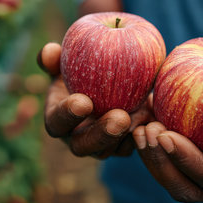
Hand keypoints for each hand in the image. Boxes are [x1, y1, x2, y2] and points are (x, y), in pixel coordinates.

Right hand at [38, 42, 153, 157]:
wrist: (110, 82)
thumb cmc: (81, 70)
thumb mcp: (67, 60)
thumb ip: (55, 57)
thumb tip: (49, 51)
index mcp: (58, 119)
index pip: (56, 122)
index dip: (67, 114)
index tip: (84, 101)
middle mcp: (76, 138)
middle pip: (83, 146)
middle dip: (102, 134)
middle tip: (120, 117)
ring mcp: (100, 146)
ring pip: (111, 150)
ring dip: (126, 135)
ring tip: (142, 114)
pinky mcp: (122, 146)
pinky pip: (131, 147)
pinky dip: (142, 134)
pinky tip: (154, 119)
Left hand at [132, 91, 202, 201]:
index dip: (188, 161)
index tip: (165, 135)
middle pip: (184, 188)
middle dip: (161, 164)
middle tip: (146, 131)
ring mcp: (201, 177)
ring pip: (168, 178)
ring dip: (148, 157)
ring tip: (138, 126)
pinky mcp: (186, 164)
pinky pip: (162, 162)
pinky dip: (147, 146)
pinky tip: (140, 120)